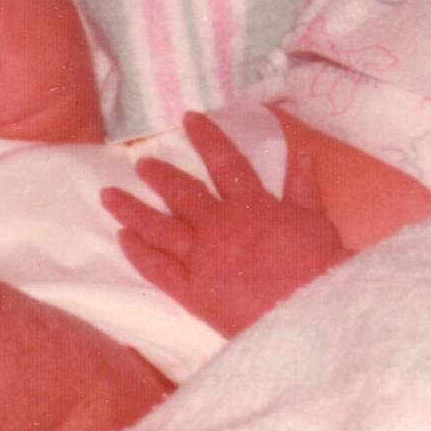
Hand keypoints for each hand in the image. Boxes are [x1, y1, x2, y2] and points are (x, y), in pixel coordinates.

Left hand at [101, 111, 345, 337]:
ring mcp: (201, 258)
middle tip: (140, 163)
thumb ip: (304, 189)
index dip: (208, 138)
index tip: (190, 119)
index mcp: (252, 205)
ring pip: (158, 227)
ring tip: (109, 194)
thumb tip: (302, 157)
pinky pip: (157, 268)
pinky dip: (138, 251)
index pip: (226, 163)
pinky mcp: (192, 291)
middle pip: (182, 194)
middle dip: (160, 175)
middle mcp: (219, 225)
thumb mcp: (318, 222)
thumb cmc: (321, 267)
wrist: (312, 312)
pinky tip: (123, 238)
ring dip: (133, 209)